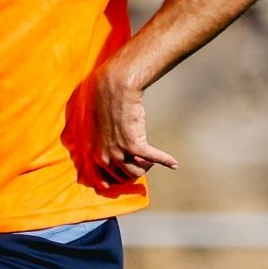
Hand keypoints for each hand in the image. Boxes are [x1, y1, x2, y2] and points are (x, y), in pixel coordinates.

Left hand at [91, 63, 177, 186]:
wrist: (114, 88)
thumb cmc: (103, 102)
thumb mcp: (94, 127)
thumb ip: (98, 142)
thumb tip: (106, 149)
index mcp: (93, 154)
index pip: (105, 180)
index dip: (119, 179)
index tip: (126, 175)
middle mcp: (105, 156)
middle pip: (124, 177)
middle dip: (134, 170)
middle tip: (141, 162)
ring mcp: (119, 152)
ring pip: (137, 173)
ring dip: (146, 166)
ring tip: (151, 159)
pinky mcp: (134, 145)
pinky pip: (153, 158)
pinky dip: (165, 161)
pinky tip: (174, 164)